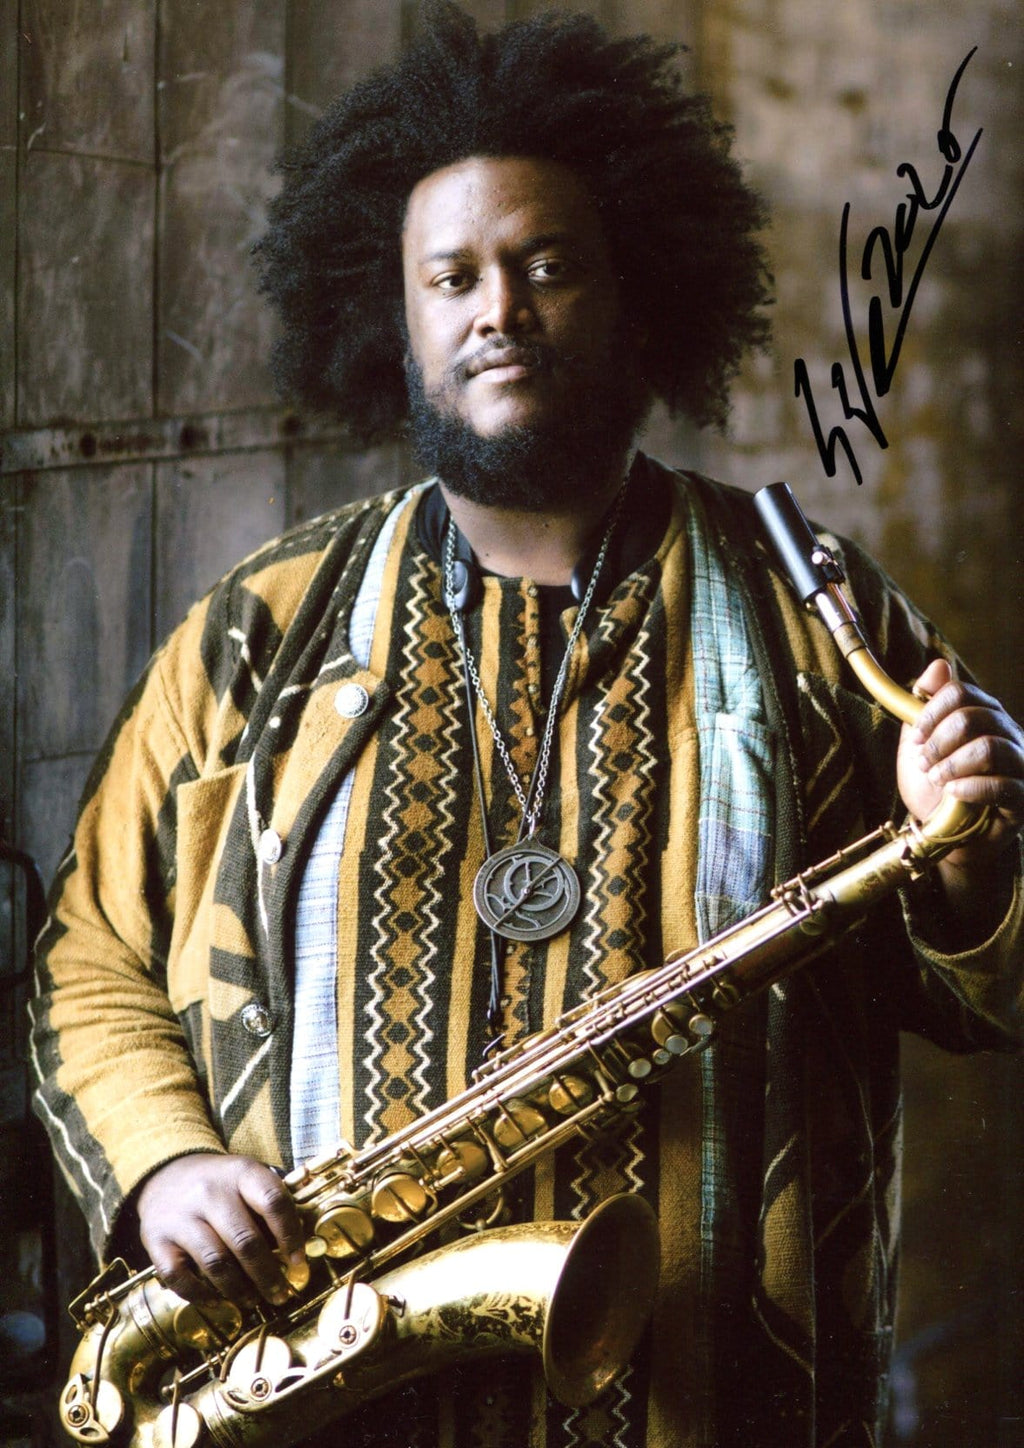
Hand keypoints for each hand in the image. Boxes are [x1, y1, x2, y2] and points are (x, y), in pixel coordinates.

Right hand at [137, 1153, 308, 1306]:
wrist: (166, 1174)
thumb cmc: (219, 1185)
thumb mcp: (247, 1179)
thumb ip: (271, 1206)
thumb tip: (301, 1249)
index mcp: (240, 1172)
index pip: (273, 1201)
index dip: (291, 1235)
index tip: (298, 1263)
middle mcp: (209, 1191)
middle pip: (245, 1240)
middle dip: (267, 1274)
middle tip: (280, 1294)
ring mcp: (180, 1216)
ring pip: (216, 1262)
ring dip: (238, 1289)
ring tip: (251, 1300)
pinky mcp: (156, 1240)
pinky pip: (179, 1276)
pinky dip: (200, 1294)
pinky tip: (217, 1300)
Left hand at [897, 659, 1023, 931]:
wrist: (948, 835)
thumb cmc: (935, 788)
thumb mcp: (920, 746)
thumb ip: (923, 707)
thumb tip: (937, 666)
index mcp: (985, 716)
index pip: (961, 692)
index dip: (931, 712)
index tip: (916, 737)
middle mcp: (1008, 734)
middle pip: (974, 717)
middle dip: (938, 741)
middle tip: (924, 762)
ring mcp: (1020, 766)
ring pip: (990, 748)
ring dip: (952, 765)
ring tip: (937, 780)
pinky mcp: (1023, 799)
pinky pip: (1002, 786)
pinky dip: (969, 788)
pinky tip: (952, 794)